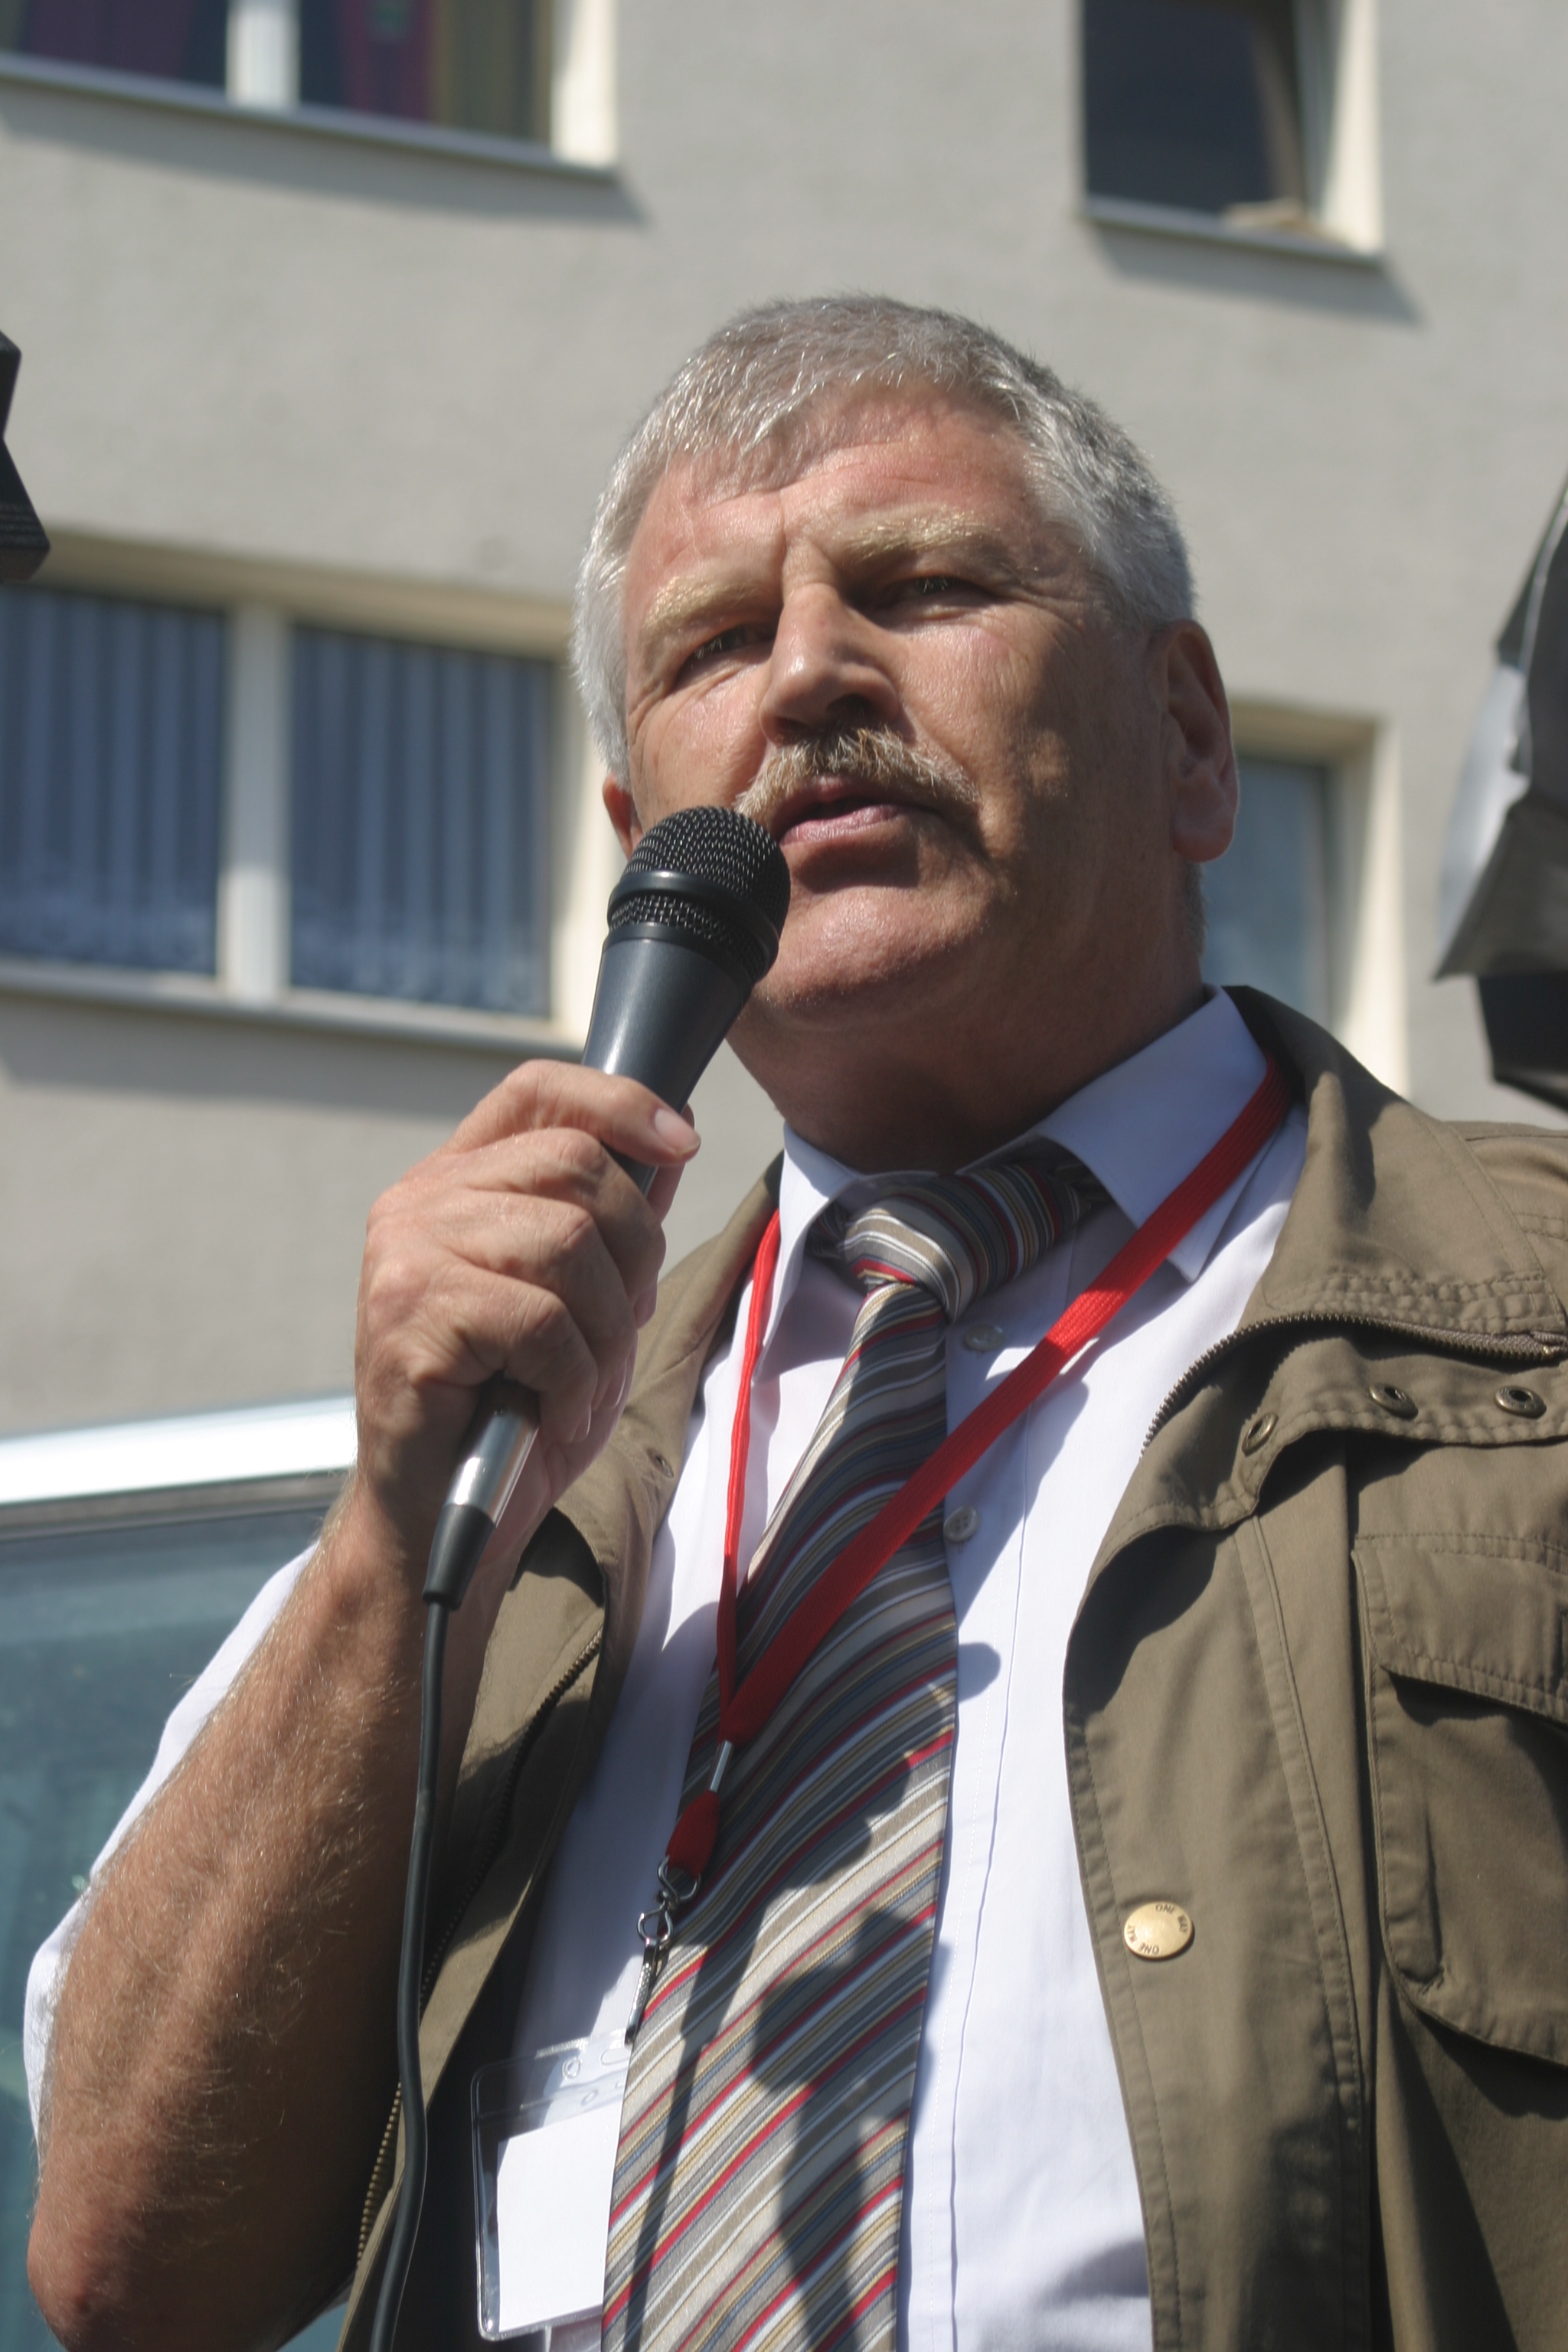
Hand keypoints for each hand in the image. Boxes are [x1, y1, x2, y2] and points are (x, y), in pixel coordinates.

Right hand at [347, 1061, 698, 1592]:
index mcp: (455, 1182)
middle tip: (620, 1327)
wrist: (439, 1516)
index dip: (620, 1102)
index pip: (538, 1090)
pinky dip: (573, 1379)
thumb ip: (610, 1224)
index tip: (681, 1146)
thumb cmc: (512, 1410)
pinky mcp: (408, 1318)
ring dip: (606, 1330)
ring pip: (568, 1243)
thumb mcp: (583, 1304)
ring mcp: (406, 1256)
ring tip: (583, 1382)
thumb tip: (667, 1147)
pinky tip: (553, 1414)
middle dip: (634, 1251)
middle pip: (577, 1165)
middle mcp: (420, 1202)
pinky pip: (542, 1321)